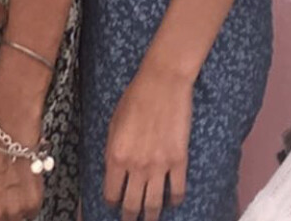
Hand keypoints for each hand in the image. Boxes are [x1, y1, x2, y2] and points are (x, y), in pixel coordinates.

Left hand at [103, 64, 191, 220]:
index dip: (112, 203)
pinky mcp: (179, 160)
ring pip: (154, 204)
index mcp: (116, 156)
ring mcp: (159, 166)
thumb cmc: (134, 97)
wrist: (162, 82)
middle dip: (130, 216)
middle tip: (131, 220)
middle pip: (132, 205)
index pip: (111, 193)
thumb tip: (114, 171)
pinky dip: (174, 200)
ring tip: (150, 218)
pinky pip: (177, 190)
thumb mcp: (113, 123)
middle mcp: (136, 167)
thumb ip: (112, 150)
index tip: (114, 205)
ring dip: (151, 216)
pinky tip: (172, 202)